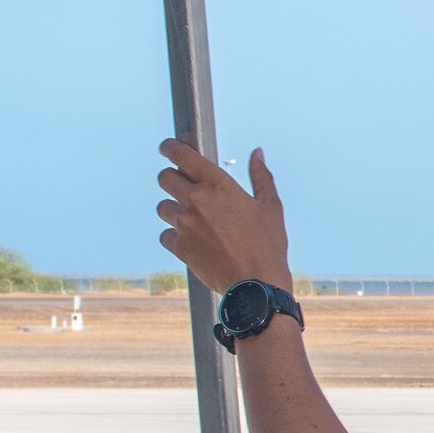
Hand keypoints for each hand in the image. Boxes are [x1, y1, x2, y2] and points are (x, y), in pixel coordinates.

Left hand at [157, 140, 291, 294]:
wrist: (256, 284)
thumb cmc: (268, 244)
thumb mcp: (270, 206)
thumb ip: (261, 176)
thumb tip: (257, 153)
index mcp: (218, 183)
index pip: (181, 154)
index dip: (169, 148)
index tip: (166, 148)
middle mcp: (196, 199)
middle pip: (164, 178)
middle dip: (171, 180)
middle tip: (182, 188)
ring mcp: (184, 224)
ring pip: (162, 207)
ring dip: (173, 210)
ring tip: (192, 221)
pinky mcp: (179, 247)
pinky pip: (165, 235)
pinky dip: (174, 237)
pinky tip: (192, 242)